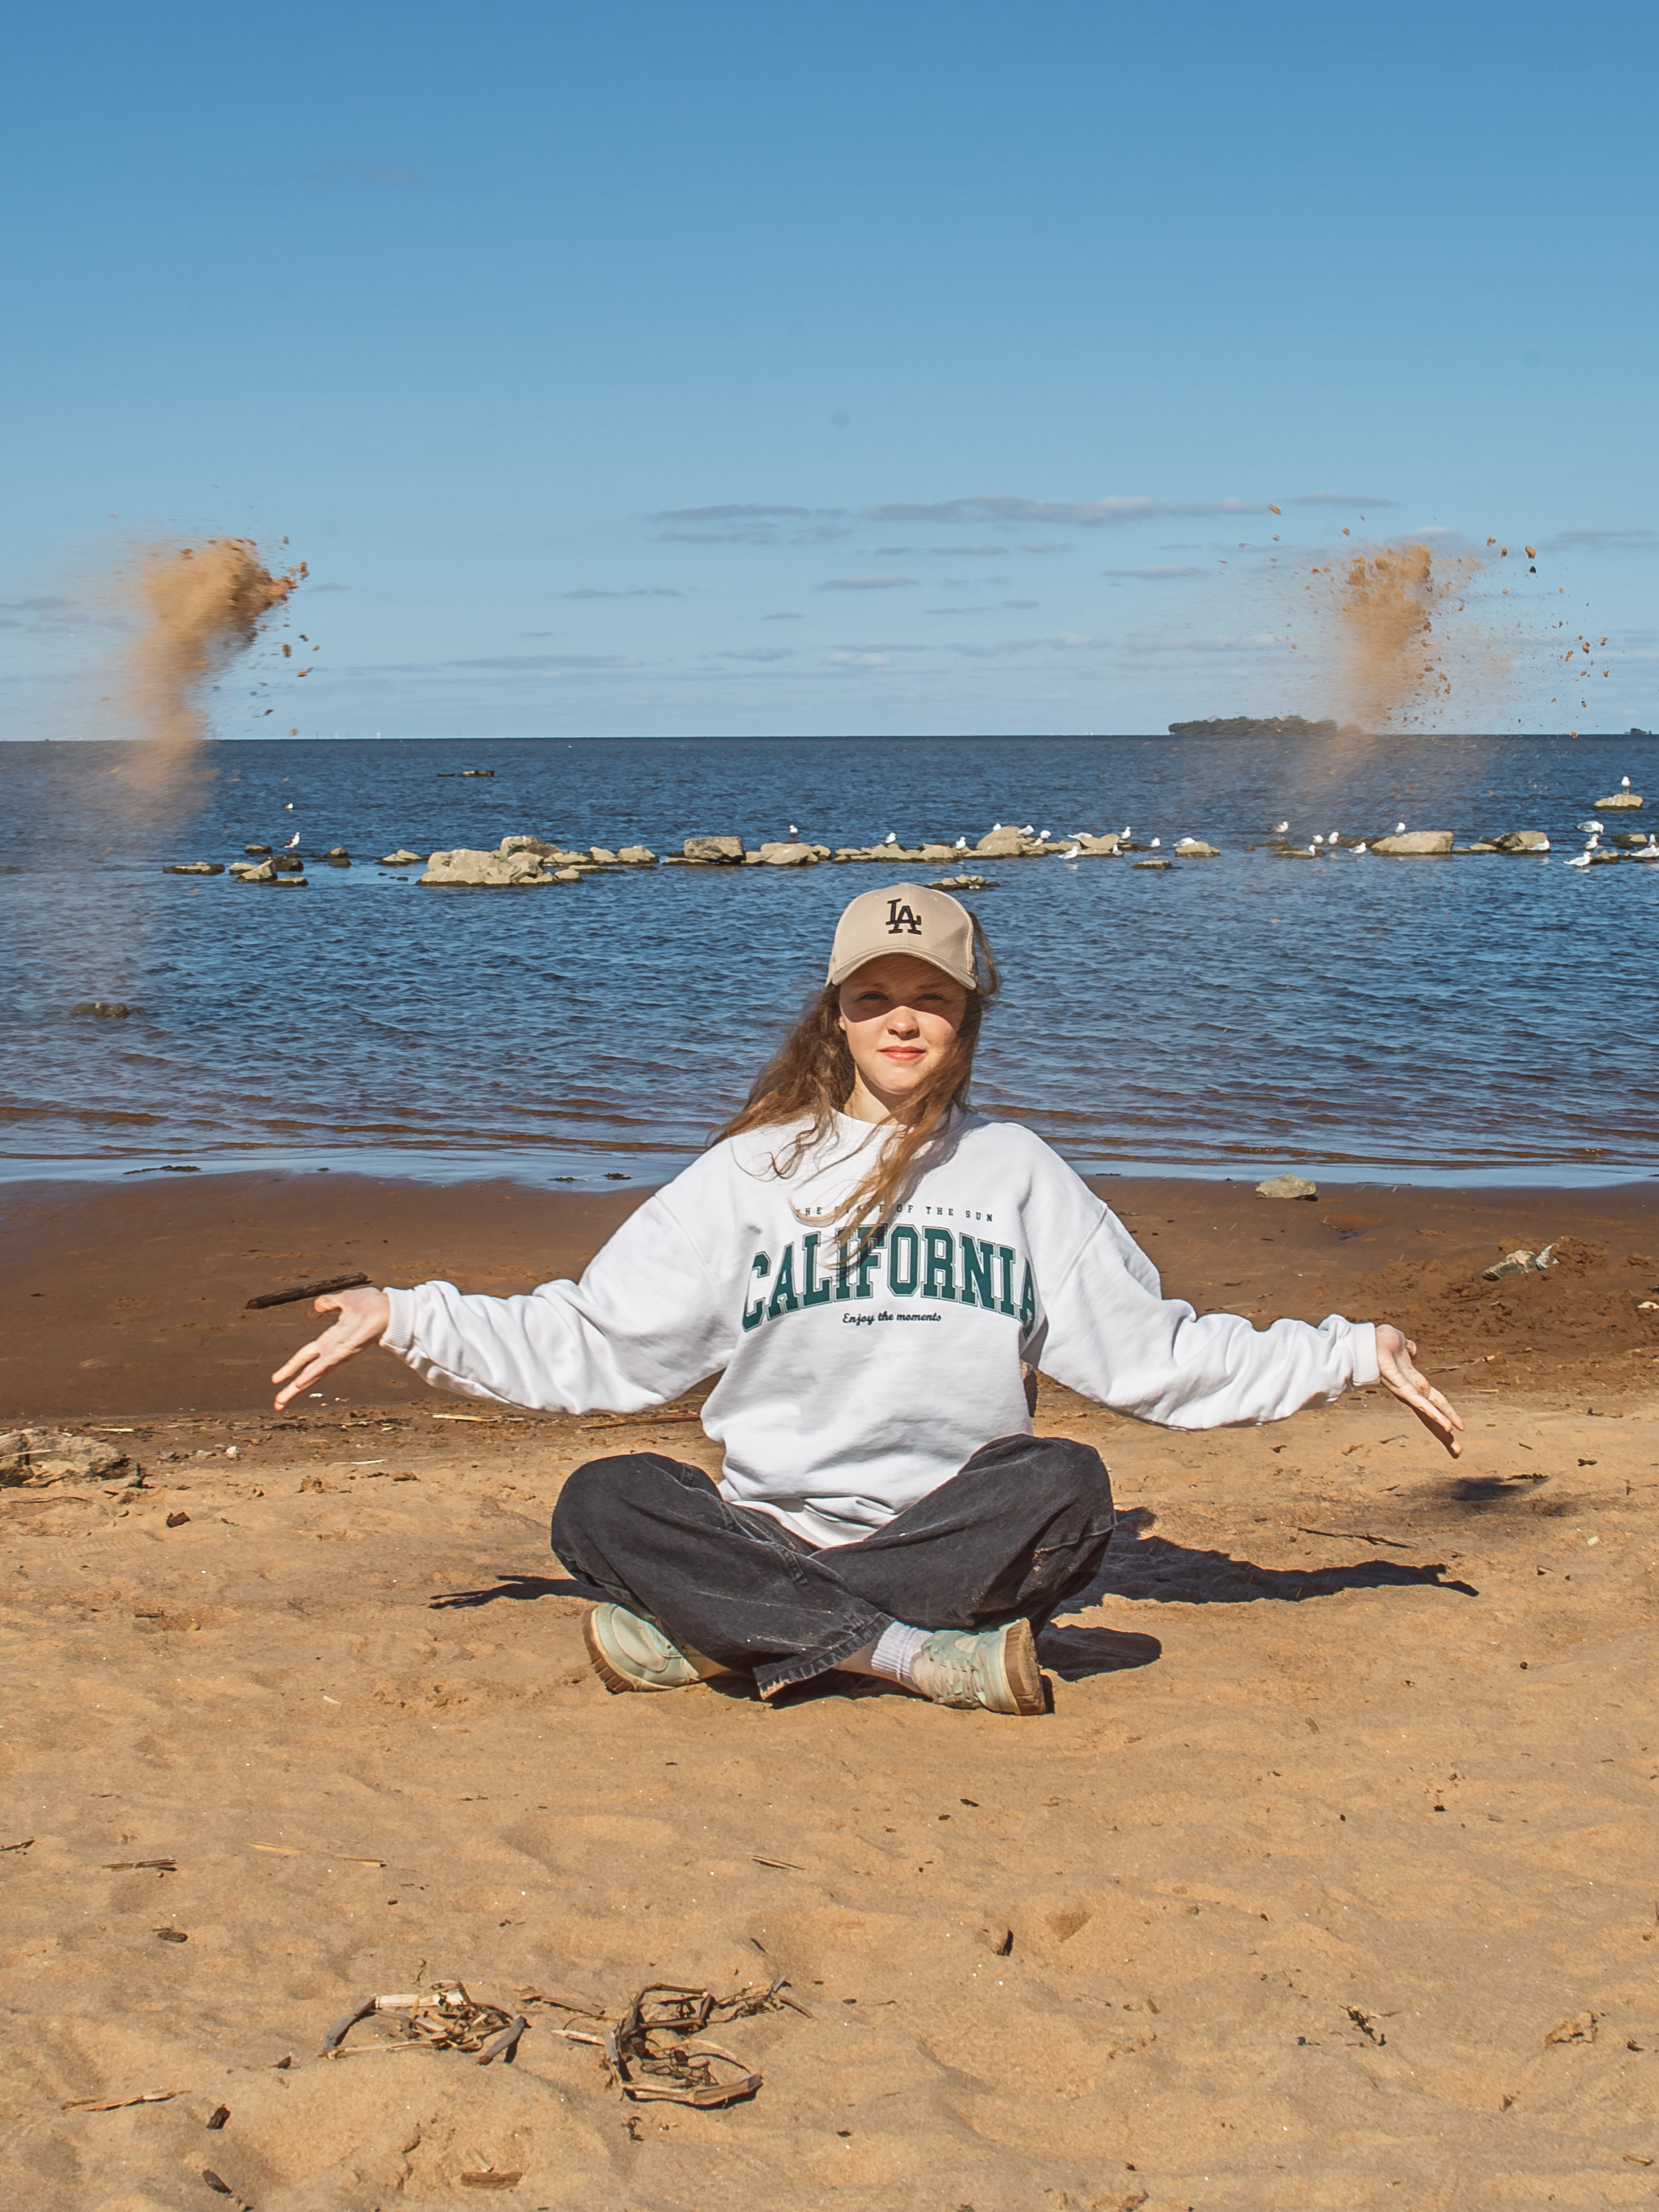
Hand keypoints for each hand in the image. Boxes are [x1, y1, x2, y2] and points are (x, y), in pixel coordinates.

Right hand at [272, 1285, 391, 1409]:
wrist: (390, 1307)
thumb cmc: (373, 1305)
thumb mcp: (344, 1300)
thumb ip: (329, 1302)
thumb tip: (317, 1305)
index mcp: (331, 1340)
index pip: (306, 1357)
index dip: (291, 1367)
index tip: (276, 1380)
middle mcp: (333, 1351)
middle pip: (307, 1372)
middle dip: (291, 1388)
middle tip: (276, 1404)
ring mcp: (340, 1353)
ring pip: (314, 1373)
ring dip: (297, 1388)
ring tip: (281, 1401)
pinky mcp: (347, 1351)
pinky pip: (327, 1364)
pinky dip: (313, 1373)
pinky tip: (300, 1382)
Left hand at [1374, 1324, 1462, 1456]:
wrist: (1367, 1339)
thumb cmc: (1380, 1343)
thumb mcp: (1402, 1346)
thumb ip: (1409, 1350)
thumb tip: (1413, 1351)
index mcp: (1414, 1385)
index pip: (1433, 1405)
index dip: (1444, 1417)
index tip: (1456, 1432)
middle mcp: (1411, 1393)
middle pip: (1432, 1417)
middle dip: (1445, 1435)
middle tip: (1459, 1452)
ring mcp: (1406, 1393)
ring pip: (1428, 1414)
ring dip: (1443, 1428)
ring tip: (1456, 1445)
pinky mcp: (1402, 1389)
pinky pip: (1421, 1404)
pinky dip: (1435, 1415)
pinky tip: (1447, 1427)